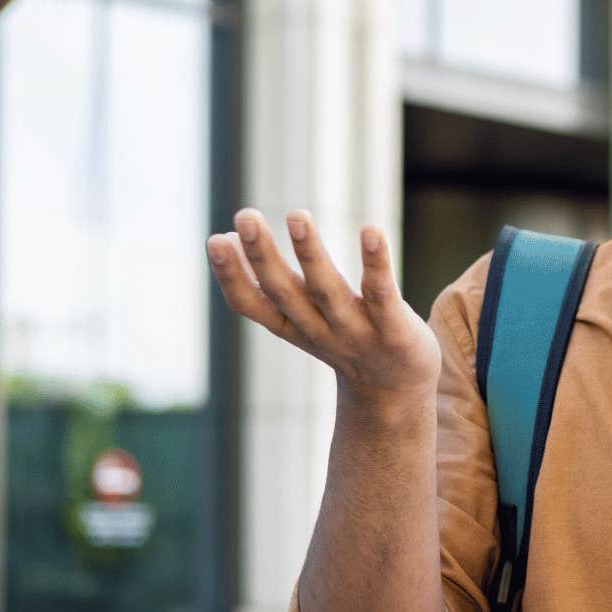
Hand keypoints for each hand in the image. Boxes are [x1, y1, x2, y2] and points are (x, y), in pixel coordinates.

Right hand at [206, 208, 440, 405]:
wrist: (396, 397)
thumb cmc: (347, 343)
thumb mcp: (301, 317)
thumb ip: (271, 282)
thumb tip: (230, 235)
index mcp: (293, 326)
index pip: (252, 306)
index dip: (232, 276)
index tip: (214, 240)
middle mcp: (319, 330)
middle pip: (284, 292)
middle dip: (262, 255)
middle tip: (245, 215)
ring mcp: (356, 332)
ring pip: (327, 290)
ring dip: (309, 253)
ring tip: (296, 214)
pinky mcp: (394, 331)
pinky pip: (382, 294)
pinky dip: (375, 263)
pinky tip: (371, 229)